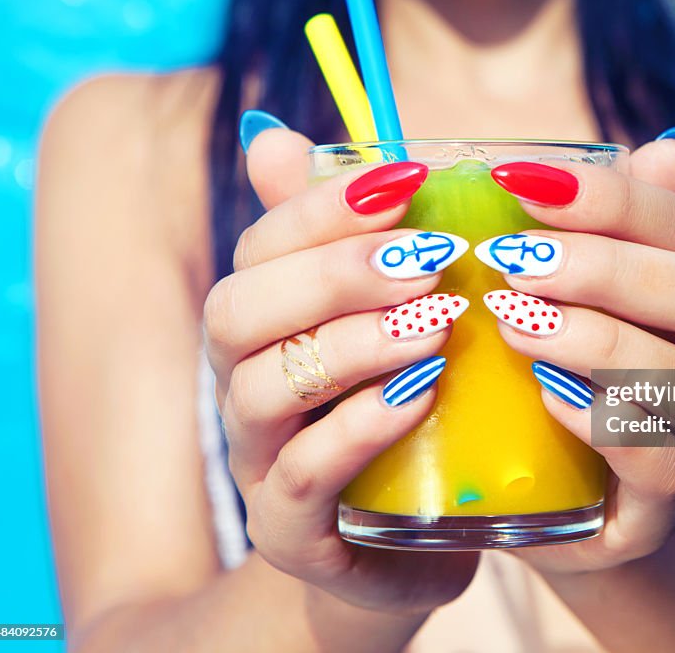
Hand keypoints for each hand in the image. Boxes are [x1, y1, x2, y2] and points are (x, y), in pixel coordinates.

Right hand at [204, 125, 477, 614]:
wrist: (412, 540)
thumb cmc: (406, 414)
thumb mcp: (394, 320)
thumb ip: (355, 235)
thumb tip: (279, 133)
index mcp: (264, 325)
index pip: (261, 246)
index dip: (323, 205)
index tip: (409, 181)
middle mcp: (243, 384)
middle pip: (237, 309)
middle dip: (333, 272)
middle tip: (431, 259)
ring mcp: (257, 459)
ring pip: (260, 388)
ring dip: (352, 344)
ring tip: (437, 324)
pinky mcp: (289, 529)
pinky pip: (302, 472)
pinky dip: (360, 426)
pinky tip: (422, 396)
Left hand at [487, 138, 674, 573]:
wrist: (541, 501)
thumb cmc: (534, 377)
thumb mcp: (549, 294)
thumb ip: (594, 223)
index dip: (610, 197)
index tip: (515, 180)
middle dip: (608, 267)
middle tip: (510, 261)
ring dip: (594, 339)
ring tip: (511, 321)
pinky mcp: (656, 502)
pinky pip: (661, 460)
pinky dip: (603, 421)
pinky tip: (543, 396)